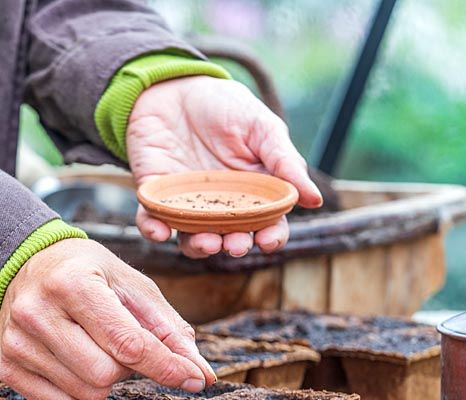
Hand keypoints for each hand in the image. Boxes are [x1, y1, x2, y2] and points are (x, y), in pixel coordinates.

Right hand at [0, 238, 216, 399]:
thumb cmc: (89, 273)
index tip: (192, 380)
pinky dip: (78, 393)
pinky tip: (73, 362)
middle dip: (126, 367)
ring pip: (85, 394)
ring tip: (94, 348)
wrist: (28, 265)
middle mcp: (37, 310)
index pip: (128, 343)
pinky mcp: (5, 364)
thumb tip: (201, 376)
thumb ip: (170, 331)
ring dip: (104, 380)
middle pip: (105, 375)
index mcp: (73, 282)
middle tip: (118, 342)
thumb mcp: (133, 287)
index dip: (166, 367)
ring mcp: (16, 340)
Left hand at [127, 76, 322, 258]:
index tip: (269, 241)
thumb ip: (285, 161)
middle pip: (230, 236)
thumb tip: (314, 200)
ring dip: (197, 246)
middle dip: (234, 245)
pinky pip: (152, 220)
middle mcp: (220, 204)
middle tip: (235, 244)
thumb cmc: (224, 106)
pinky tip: (158, 230)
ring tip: (205, 242)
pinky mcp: (154, 194)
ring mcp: (186, 202)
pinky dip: (153, 229)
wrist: (173, 87)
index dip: (271, 236)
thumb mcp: (261, 126)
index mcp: (252, 191)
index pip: (267, 223)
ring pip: (191, 237)